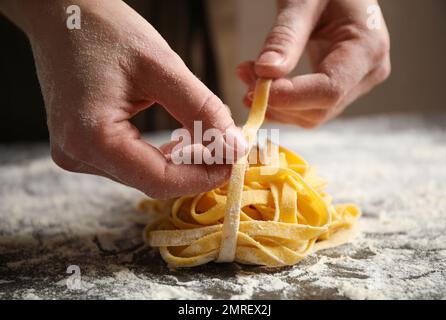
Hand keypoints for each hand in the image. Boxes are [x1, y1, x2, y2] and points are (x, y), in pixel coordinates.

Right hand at [1, 0, 245, 198]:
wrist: (62, 15)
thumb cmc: (105, 31)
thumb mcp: (162, 66)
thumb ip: (202, 110)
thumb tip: (235, 146)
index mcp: (90, 137)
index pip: (159, 180)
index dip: (203, 177)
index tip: (233, 160)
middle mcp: (77, 155)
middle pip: (153, 181)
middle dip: (196, 168)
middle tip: (227, 146)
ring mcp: (77, 154)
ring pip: (145, 175)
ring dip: (182, 162)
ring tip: (208, 137)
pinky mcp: (83, 147)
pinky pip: (133, 164)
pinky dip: (162, 156)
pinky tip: (181, 138)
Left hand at [238, 0, 390, 127]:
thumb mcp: (303, 1)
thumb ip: (285, 36)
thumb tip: (266, 73)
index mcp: (367, 47)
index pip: (329, 90)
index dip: (291, 97)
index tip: (254, 89)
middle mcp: (368, 72)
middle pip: (320, 108)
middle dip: (278, 101)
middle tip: (244, 75)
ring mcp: (357, 82)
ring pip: (312, 114)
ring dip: (275, 104)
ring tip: (248, 74)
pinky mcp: (341, 86)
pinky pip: (310, 107)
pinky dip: (282, 102)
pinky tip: (260, 83)